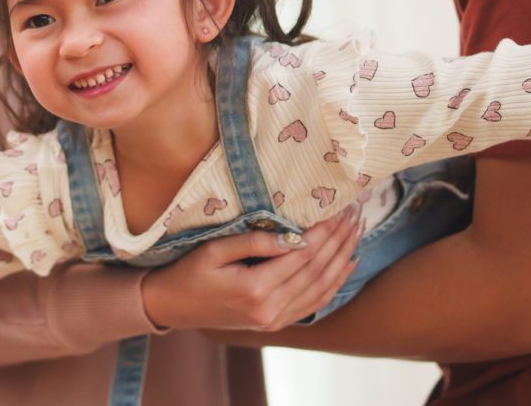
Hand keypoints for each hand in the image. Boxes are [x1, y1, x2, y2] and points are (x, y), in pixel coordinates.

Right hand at [140, 203, 362, 332]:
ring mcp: (276, 320)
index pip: (302, 255)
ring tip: (357, 230)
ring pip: (322, 287)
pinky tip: (348, 262)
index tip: (339, 206)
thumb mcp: (213, 251)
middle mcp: (270, 309)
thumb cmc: (188, 273)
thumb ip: (253, 242)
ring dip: (343, 257)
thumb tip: (292, 235)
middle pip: (317, 270)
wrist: (173, 307)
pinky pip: (315, 303)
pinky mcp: (277, 323)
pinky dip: (335, 282)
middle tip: (355, 212)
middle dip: (340, 239)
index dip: (325, 230)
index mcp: (255, 289)